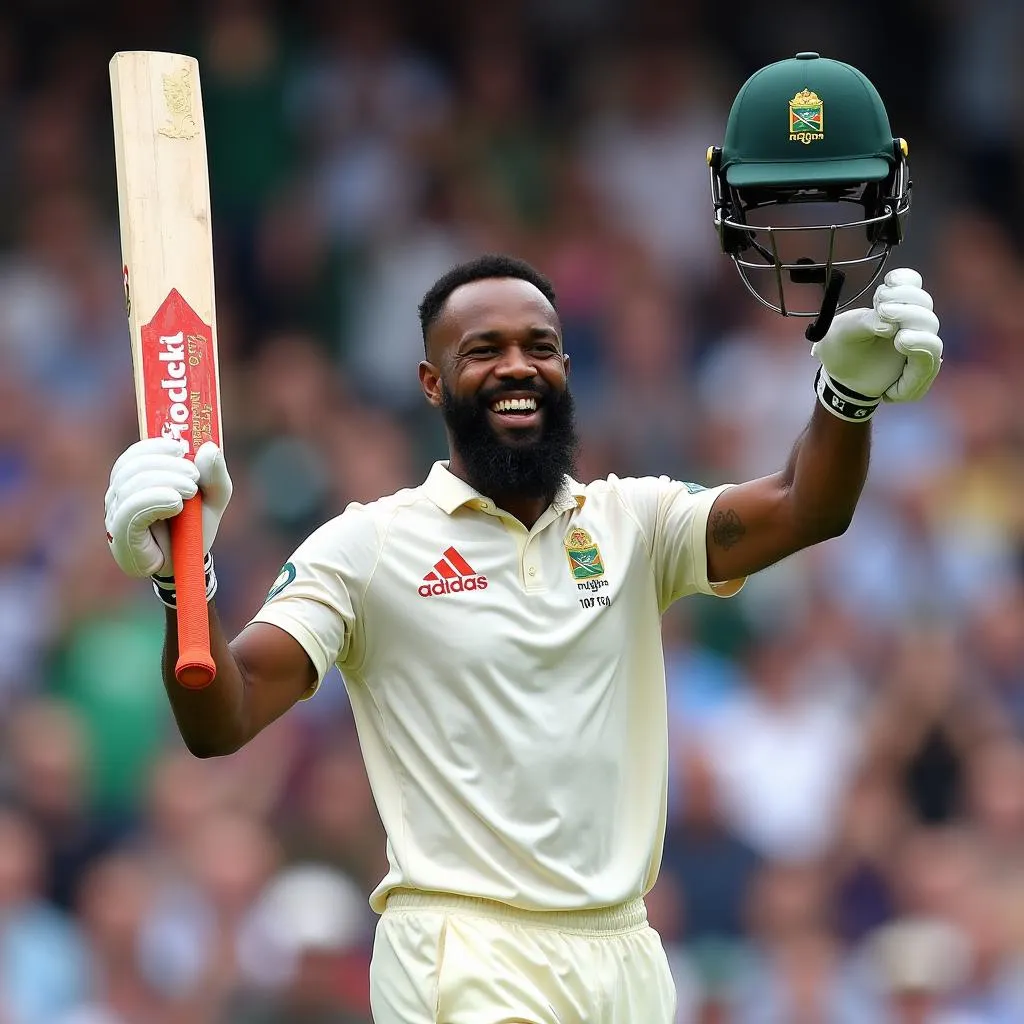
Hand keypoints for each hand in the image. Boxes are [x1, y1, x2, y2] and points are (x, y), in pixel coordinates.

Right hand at [104, 438, 231, 577]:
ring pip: (131, 486)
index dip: (154, 447)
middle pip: (132, 467)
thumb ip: (215, 474)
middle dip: (167, 466)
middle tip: (193, 476)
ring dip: (165, 482)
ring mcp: (115, 515)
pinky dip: (155, 499)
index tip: (180, 449)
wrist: (190, 562)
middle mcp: (120, 495)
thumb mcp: (214, 497)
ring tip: (191, 491)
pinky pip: (130, 510)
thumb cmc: (195, 527)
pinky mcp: (120, 535)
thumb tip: (209, 447)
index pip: (133, 456)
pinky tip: (176, 503)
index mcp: (136, 481)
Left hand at [811, 268, 942, 405]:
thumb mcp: (844, 331)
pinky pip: (929, 359)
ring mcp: (919, 345)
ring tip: (891, 325)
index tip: (889, 281)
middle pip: (924, 304)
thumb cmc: (841, 349)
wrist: (838, 378)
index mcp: (895, 306)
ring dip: (912, 320)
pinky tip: (902, 340)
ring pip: (930, 326)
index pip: (912, 285)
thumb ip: (866, 322)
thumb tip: (890, 326)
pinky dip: (920, 346)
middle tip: (882, 308)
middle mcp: (911, 322)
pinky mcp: (918, 370)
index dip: (906, 281)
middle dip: (905, 302)